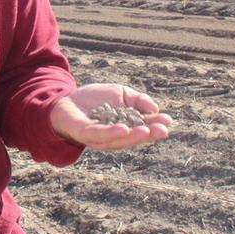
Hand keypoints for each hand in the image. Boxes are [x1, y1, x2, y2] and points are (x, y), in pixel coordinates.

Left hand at [50, 83, 171, 150]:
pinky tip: (123, 129)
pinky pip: (99, 135)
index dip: (155, 126)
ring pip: (118, 139)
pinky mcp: (84, 133)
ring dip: (133, 136)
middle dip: (149, 134)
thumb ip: (138, 100)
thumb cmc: (95, 99)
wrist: (66, 99)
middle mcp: (114, 136)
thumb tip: (154, 108)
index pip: (143, 128)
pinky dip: (111, 133)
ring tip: (146, 131)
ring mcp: (99, 137)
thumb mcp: (121, 94)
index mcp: (125, 128)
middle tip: (162, 130)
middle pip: (133, 137)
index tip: (168, 121)